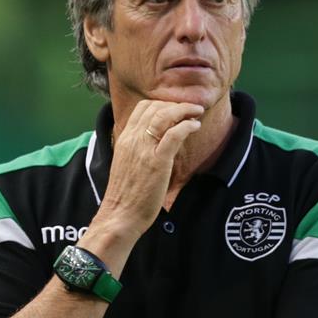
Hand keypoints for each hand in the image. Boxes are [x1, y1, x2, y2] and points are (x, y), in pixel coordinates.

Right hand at [91, 100, 202, 244]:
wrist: (120, 214)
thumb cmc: (126, 194)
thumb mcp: (128, 163)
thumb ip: (139, 149)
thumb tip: (157, 140)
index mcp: (125, 139)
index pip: (142, 108)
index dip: (162, 103)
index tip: (176, 108)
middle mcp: (133, 140)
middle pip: (155, 107)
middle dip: (177, 104)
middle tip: (192, 108)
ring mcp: (144, 149)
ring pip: (164, 116)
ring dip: (184, 110)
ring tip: (197, 112)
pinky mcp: (157, 161)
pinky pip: (174, 134)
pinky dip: (187, 126)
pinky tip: (195, 126)